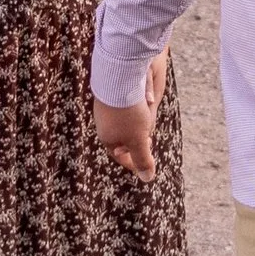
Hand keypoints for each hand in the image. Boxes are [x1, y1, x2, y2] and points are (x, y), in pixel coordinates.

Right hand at [96, 53, 168, 177]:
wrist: (118, 76)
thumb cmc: (128, 111)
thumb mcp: (139, 139)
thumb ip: (143, 159)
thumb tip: (147, 179)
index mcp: (108, 138)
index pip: (120, 156)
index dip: (134, 162)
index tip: (146, 165)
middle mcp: (104, 124)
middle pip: (124, 139)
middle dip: (139, 139)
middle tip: (149, 136)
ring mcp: (106, 108)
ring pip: (127, 122)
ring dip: (139, 121)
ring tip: (148, 114)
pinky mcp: (111, 93)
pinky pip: (127, 106)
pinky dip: (137, 106)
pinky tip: (144, 99)